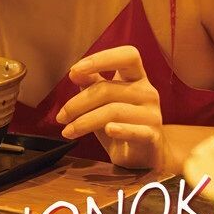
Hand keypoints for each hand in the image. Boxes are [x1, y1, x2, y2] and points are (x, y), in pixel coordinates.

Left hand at [56, 46, 165, 168]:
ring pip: (113, 111)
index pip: (128, 55)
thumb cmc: (120, 123)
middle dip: (78, 102)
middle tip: (61, 116)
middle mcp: (148, 91)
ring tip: (68, 131)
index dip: (102, 58)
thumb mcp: (103, 101)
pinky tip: (108, 131)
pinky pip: (136, 131)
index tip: (75, 70)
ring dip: (84, 122)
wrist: (143, 158)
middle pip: (108, 89)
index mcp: (137, 77)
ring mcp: (152, 114)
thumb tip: (74, 72)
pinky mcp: (153, 137)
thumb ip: (91, 84)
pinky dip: (121, 130)